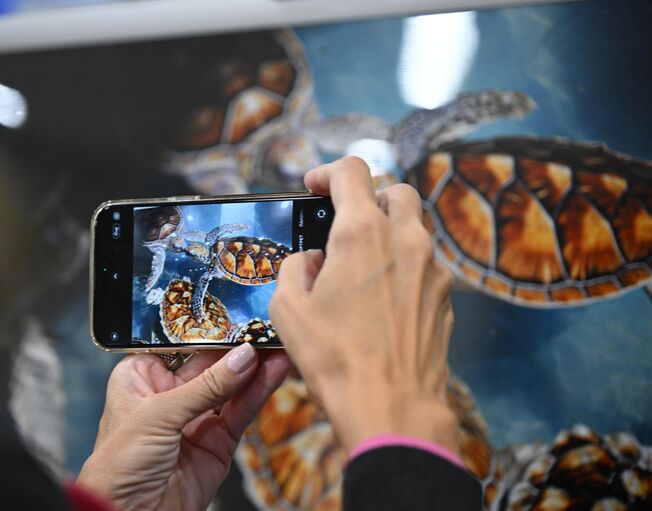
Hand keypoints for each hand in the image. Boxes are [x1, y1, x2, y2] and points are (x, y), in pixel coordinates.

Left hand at [77, 345, 290, 510]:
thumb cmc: (117, 467)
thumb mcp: (158, 416)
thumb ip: (206, 387)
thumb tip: (243, 357)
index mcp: (141, 377)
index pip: (181, 345)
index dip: (210, 331)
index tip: (237, 315)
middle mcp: (169, 395)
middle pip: (211, 364)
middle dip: (239, 347)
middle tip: (265, 328)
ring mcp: (196, 419)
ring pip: (231, 386)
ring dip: (255, 368)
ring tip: (278, 346)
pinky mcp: (217, 443)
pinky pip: (241, 412)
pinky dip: (259, 393)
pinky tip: (274, 373)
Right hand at [269, 156, 457, 455]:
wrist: (392, 407)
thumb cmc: (334, 358)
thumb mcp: (288, 309)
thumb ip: (296, 267)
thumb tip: (313, 260)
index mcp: (362, 232)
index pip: (351, 171)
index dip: (327, 171)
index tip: (313, 186)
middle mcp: (405, 240)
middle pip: (395, 190)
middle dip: (368, 196)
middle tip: (344, 221)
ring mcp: (432, 268)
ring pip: (415, 226)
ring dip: (389, 230)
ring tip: (362, 263)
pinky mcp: (446, 296)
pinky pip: (425, 263)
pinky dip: (404, 263)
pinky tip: (383, 297)